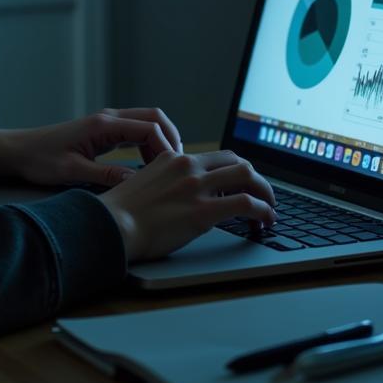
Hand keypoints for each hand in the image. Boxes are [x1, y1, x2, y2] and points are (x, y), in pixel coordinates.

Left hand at [0, 107, 183, 188]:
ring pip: (147, 122)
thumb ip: (106, 176)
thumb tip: (139, 182)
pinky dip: (149, 143)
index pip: (148, 128)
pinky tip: (151, 164)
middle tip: (180, 165)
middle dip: (171, 138)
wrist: (19, 151)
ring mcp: (107, 122)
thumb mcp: (72, 172)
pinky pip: (136, 131)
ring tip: (169, 168)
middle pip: (154, 118)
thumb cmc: (40, 160)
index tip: (174, 170)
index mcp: (103, 125)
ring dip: (162, 140)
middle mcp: (108, 118)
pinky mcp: (104, 131)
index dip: (166, 148)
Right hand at [96, 150, 275, 262]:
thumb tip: (185, 195)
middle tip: (263, 195)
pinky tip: (266, 221)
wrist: (112, 225)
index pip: (217, 157)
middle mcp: (188, 167)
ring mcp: (197, 187)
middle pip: (237, 161)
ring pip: (247, 177)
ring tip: (270, 209)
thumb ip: (168, 182)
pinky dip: (263, 211)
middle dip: (256, 179)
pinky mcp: (203, 211)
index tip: (244, 184)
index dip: (237, 170)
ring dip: (266, 193)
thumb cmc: (122, 213)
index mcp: (174, 158)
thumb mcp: (145, 183)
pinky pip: (246, 203)